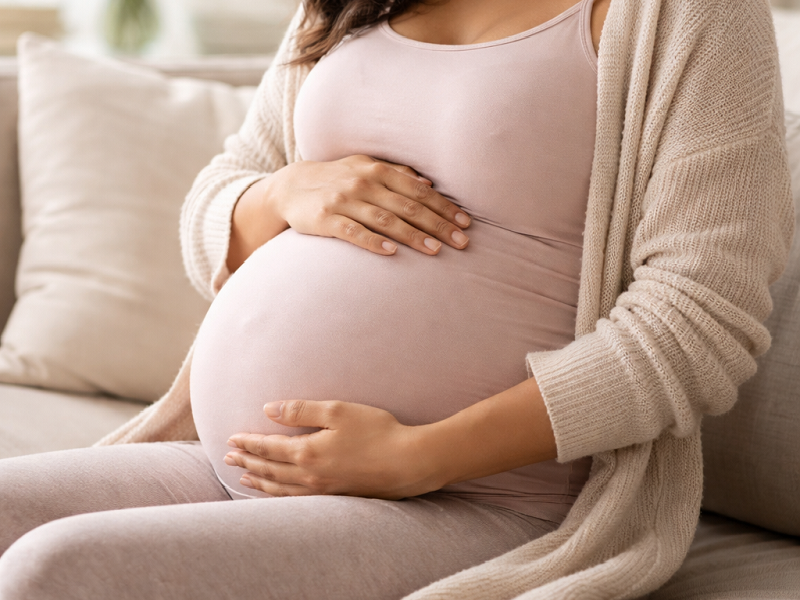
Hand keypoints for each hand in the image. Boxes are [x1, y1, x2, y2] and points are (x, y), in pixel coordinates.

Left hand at [224, 400, 441, 499]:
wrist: (408, 462)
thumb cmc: (376, 431)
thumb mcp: (338, 411)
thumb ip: (301, 410)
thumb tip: (269, 410)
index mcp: (306, 452)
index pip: (268, 447)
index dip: (248, 443)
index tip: (231, 440)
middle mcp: (309, 475)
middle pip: (269, 469)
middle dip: (247, 461)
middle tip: (228, 458)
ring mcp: (322, 490)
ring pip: (280, 488)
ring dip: (259, 481)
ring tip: (244, 477)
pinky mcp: (335, 497)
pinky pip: (296, 499)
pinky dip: (279, 495)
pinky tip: (278, 492)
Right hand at [271, 155, 470, 254]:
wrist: (290, 187)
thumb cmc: (337, 178)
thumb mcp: (365, 168)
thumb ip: (396, 174)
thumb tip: (428, 184)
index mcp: (377, 171)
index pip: (418, 191)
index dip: (444, 207)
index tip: (465, 223)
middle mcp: (363, 184)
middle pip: (408, 206)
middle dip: (437, 224)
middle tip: (461, 241)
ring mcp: (344, 201)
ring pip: (386, 220)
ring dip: (413, 236)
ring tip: (435, 250)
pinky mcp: (326, 219)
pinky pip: (353, 232)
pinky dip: (373, 242)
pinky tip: (392, 253)